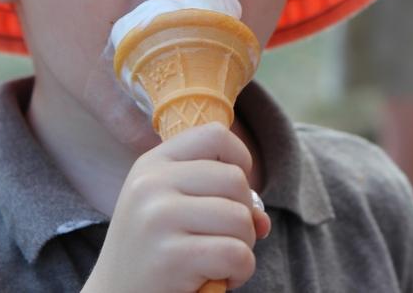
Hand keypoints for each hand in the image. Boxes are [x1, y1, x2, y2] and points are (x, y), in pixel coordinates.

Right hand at [82, 123, 270, 292]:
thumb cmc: (154, 252)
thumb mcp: (174, 210)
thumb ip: (220, 199)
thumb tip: (261, 218)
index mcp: (152, 165)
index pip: (215, 135)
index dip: (240, 160)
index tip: (234, 191)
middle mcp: (151, 185)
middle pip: (235, 180)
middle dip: (244, 215)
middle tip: (224, 239)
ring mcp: (158, 218)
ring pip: (241, 218)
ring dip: (244, 246)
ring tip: (219, 261)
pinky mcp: (170, 257)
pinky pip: (236, 254)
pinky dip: (241, 271)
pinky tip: (219, 278)